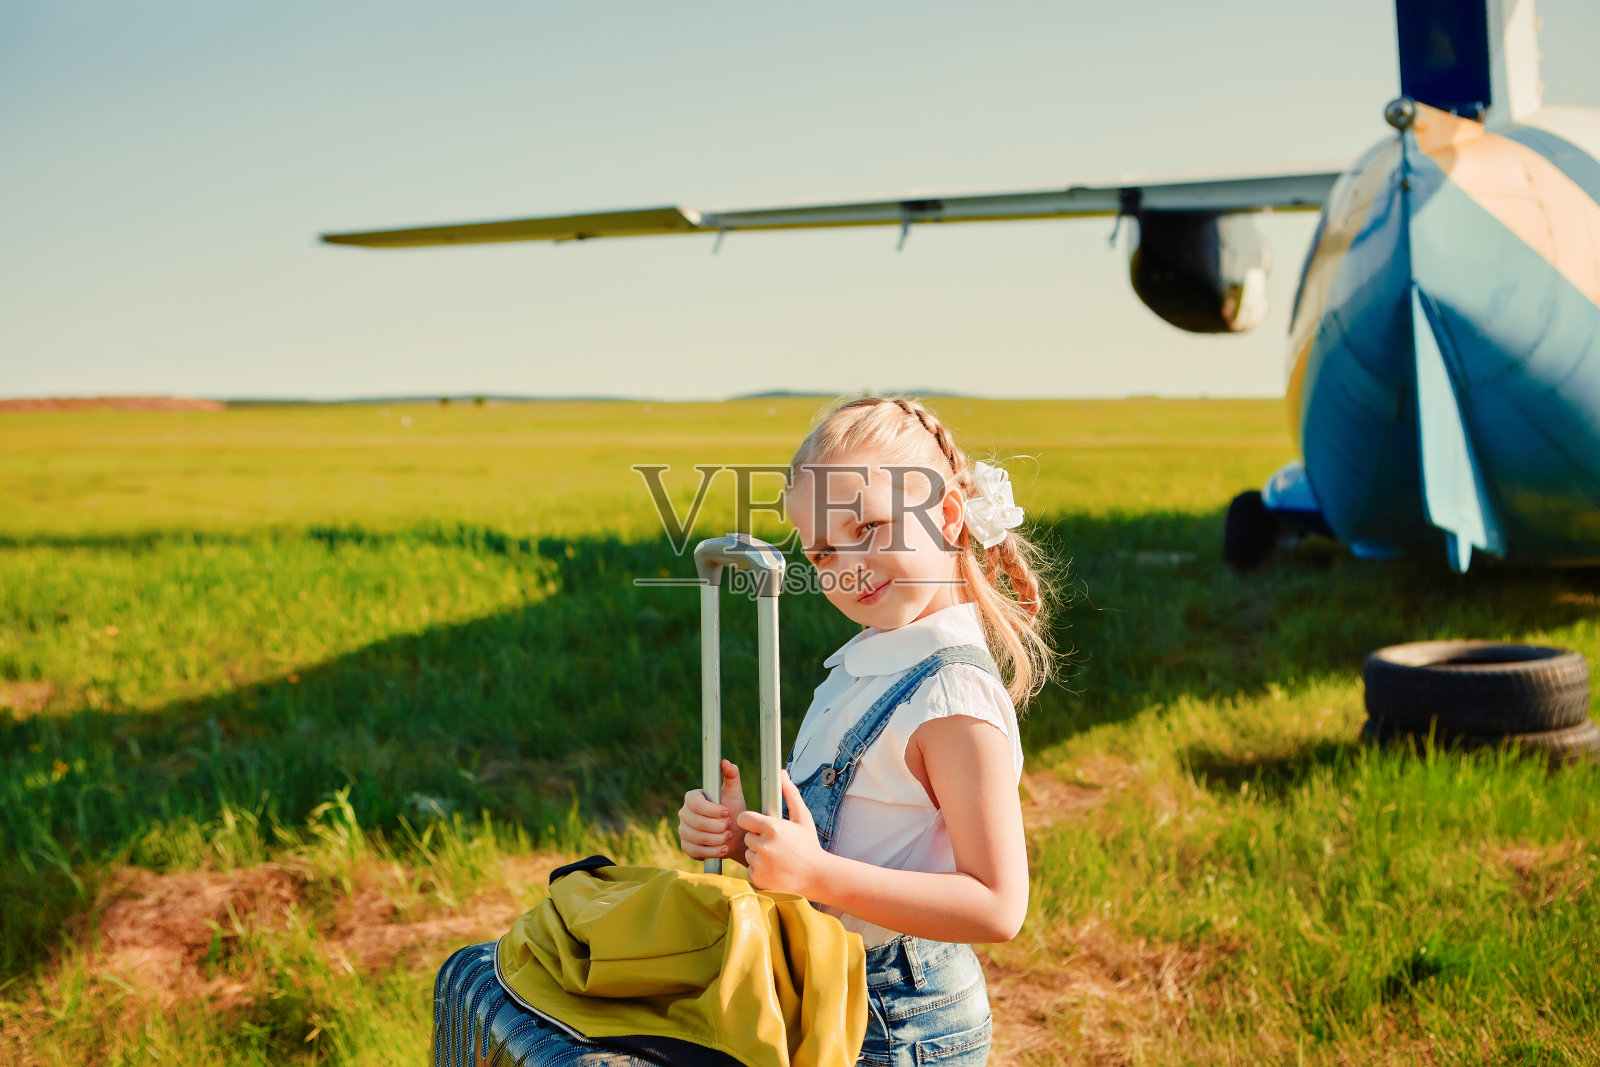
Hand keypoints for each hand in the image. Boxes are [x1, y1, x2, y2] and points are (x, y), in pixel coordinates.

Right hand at [678, 758, 747, 863]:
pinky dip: (711, 851)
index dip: (711, 809)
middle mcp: (684, 814)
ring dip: (716, 839)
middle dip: (716, 826)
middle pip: (695, 822)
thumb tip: (726, 762)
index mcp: (692, 798)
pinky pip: (695, 851)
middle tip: (730, 826)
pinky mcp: (686, 847)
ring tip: (728, 837)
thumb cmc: (734, 811)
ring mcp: (683, 831)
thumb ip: (731, 776)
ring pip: (695, 837)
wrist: (735, 836)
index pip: (694, 803)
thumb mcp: (735, 793)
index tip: (727, 812)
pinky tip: (723, 849)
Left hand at [735, 770, 827, 896]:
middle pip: (747, 838)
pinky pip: (750, 870)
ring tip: (777, 858)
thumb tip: (782, 774)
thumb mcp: (803, 818)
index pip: (743, 819)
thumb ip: (790, 795)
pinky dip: (759, 870)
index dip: (751, 822)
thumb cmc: (809, 845)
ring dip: (758, 855)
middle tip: (776, 845)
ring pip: (748, 854)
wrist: (817, 876)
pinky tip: (775, 870)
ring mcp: (760, 864)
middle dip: (758, 840)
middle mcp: (764, 846)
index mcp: (772, 828)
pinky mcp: (758, 879)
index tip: (760, 826)